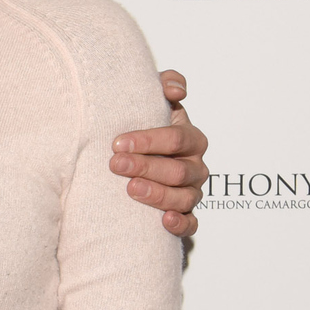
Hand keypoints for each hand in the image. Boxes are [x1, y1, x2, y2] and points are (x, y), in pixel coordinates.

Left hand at [111, 71, 208, 236]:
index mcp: (190, 138)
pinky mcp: (186, 215)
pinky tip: (165, 221)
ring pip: (184, 197)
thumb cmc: (143, 129)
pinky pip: (191, 223)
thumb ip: (164, 85)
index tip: (117, 143)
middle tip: (115, 164)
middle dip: (146, 166)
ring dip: (158, 194)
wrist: (136, 158)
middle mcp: (195, 166)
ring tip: (131, 189)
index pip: (176, 138)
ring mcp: (191, 191)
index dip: (148, 140)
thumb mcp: (151, 104)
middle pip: (178, 170)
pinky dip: (181, 223)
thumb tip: (175, 89)